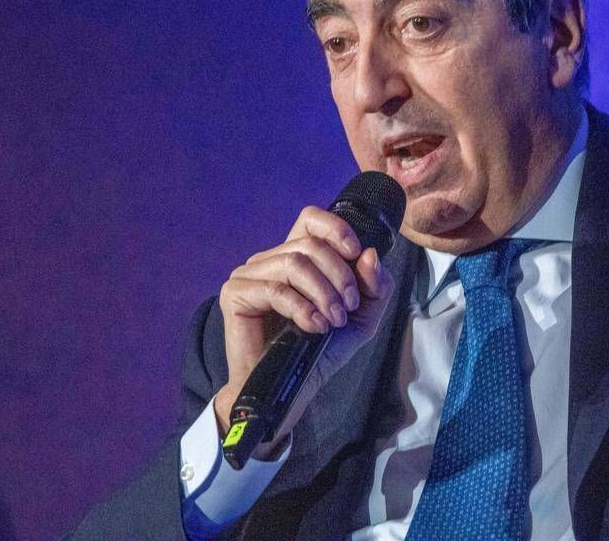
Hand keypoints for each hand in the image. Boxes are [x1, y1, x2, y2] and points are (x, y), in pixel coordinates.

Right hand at [212, 205, 394, 438]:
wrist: (289, 389)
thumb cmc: (320, 350)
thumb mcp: (361, 317)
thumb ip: (373, 285)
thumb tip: (370, 253)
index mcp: (296, 256)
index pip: (311, 219)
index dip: (337, 230)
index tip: (356, 254)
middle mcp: (270, 260)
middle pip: (310, 245)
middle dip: (340, 275)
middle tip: (347, 307)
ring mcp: (249, 275)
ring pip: (295, 263)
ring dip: (323, 292)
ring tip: (333, 319)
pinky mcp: (235, 295)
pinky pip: (275, 289)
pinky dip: (303, 309)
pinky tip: (314, 327)